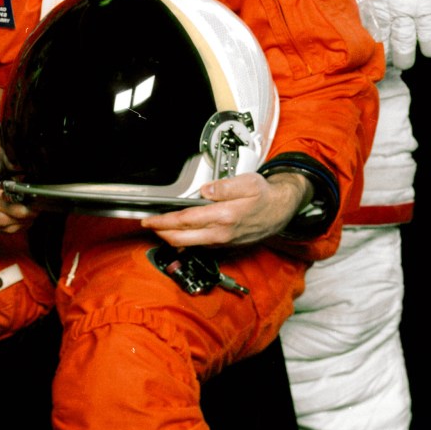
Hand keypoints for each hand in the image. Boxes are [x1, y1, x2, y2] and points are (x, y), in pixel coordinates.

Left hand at [141, 171, 308, 248]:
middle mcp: (222, 233)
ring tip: (159, 227)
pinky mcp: (226, 245)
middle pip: (182, 239)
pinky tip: (179, 233)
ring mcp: (223, 241)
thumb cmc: (265, 196)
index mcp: (224, 217)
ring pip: (189, 245)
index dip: (163, 222)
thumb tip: (205, 190)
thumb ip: (224, 187)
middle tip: (148, 225)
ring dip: (172, 237)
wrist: (282, 211)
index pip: (185, 222)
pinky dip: (186, 241)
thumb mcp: (248, 183)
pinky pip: (200, 246)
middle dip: (161, 233)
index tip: (149, 220)